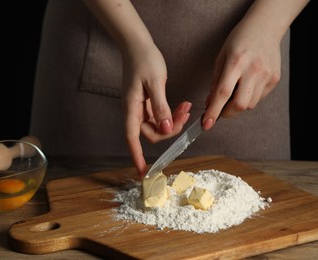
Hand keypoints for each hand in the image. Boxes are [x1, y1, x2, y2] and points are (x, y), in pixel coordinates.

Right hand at [121, 43, 190, 177]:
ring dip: (173, 121)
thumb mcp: (155, 83)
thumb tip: (166, 130)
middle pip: (151, 133)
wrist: (138, 46)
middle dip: (170, 130)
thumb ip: (161, 108)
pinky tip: (181, 106)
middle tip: (186, 115)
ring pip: (158, 125)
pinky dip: (171, 114)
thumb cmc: (144, 61)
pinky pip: (160, 116)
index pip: (132, 138)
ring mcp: (140, 107)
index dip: (137, 156)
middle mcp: (134, 111)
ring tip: (186, 107)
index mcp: (131, 108)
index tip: (143, 172)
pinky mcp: (147, 103)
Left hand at [202, 16, 281, 129]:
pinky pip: (258, 98)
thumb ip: (215, 82)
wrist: (265, 28)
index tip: (206, 124)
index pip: (223, 93)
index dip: (213, 111)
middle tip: (219, 110)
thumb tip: (209, 104)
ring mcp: (266, 75)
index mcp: (236, 62)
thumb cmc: (239, 41)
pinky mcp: (274, 79)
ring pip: (250, 104)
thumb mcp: (221, 57)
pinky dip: (249, 97)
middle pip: (240, 104)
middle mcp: (253, 69)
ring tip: (234, 92)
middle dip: (226, 113)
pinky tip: (246, 85)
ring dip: (237, 105)